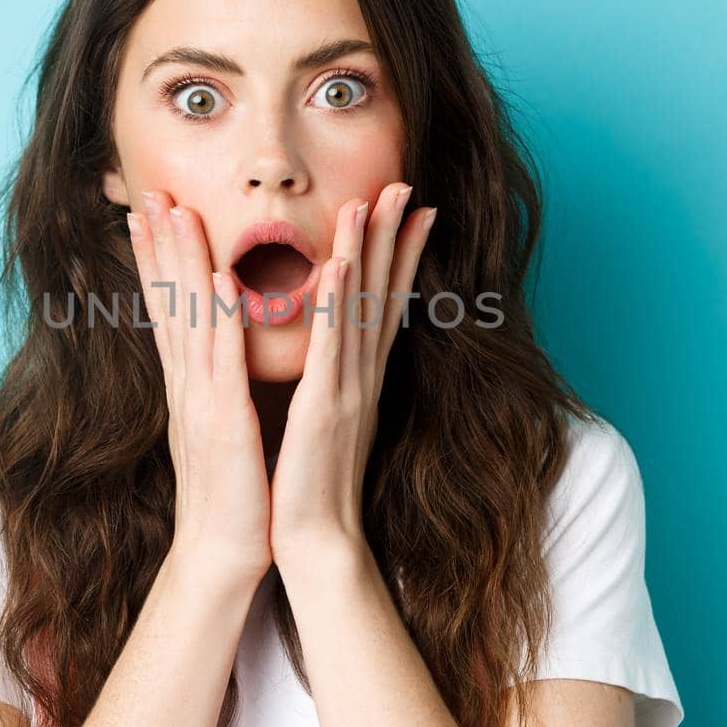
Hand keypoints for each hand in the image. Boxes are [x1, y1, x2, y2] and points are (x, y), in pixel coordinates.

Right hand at [127, 188, 272, 584]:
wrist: (225, 555)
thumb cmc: (233, 493)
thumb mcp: (222, 427)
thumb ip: (216, 386)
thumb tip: (216, 354)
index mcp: (190, 386)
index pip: (168, 310)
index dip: (155, 259)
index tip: (147, 212)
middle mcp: (187, 385)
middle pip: (168, 302)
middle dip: (158, 244)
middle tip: (147, 191)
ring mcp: (201, 401)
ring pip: (188, 318)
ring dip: (182, 262)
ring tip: (175, 211)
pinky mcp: (223, 422)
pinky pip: (220, 362)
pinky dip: (217, 319)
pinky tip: (214, 280)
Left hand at [269, 182, 436, 562]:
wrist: (314, 542)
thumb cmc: (312, 486)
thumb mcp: (327, 422)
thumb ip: (333, 383)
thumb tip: (336, 357)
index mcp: (360, 379)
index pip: (385, 304)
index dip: (400, 255)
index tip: (415, 210)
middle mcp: (362, 377)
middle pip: (383, 294)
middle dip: (394, 236)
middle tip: (405, 184)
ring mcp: (348, 389)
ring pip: (362, 308)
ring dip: (368, 252)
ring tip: (374, 201)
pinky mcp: (325, 407)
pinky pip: (334, 346)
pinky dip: (340, 303)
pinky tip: (344, 264)